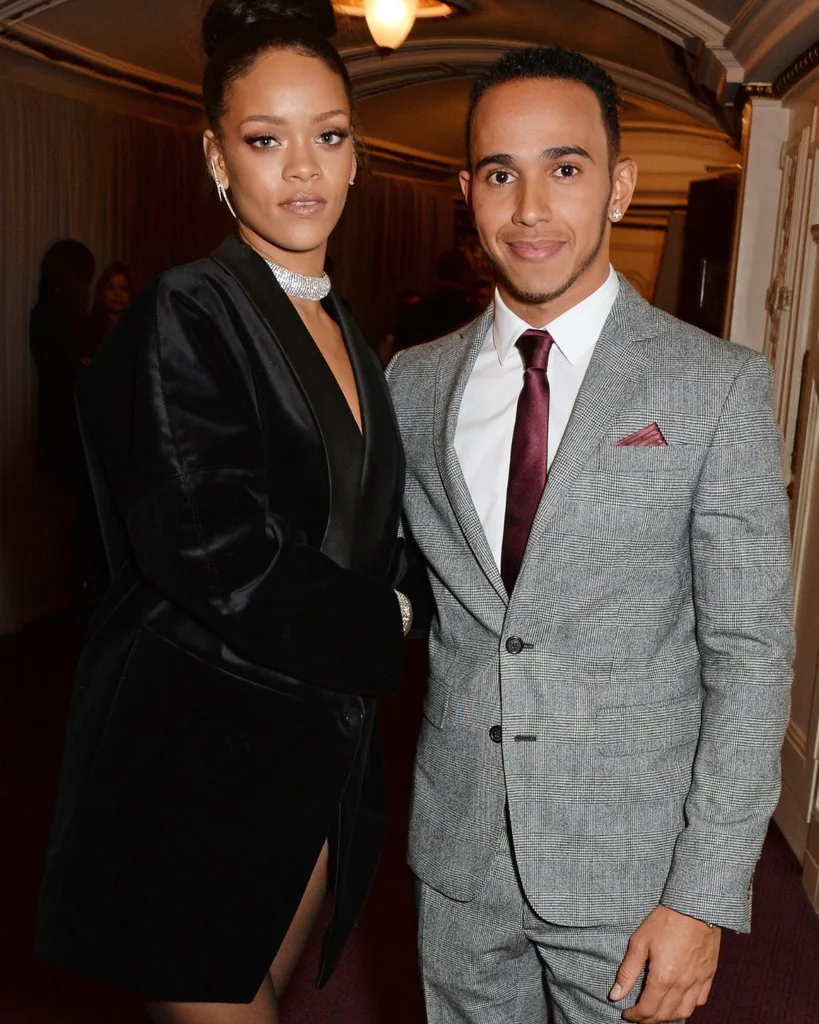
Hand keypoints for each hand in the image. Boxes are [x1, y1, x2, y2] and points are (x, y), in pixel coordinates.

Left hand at [609, 906, 720, 1022]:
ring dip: (669, 1016)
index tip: (626, 1014)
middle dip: (650, 1019)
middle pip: (666, 1014)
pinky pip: (700, 1000)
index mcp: (664, 977)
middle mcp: (683, 984)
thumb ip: (628, 972)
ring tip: (657, 1012)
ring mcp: (698, 981)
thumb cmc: (665, 920)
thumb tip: (615, 995)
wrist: (695, 906)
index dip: (635, 1016)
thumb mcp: (639, 942)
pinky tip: (679, 1001)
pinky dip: (688, 1006)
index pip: (648, 1009)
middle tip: (639, 1015)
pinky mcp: (709, 974)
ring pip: (685, 1012)